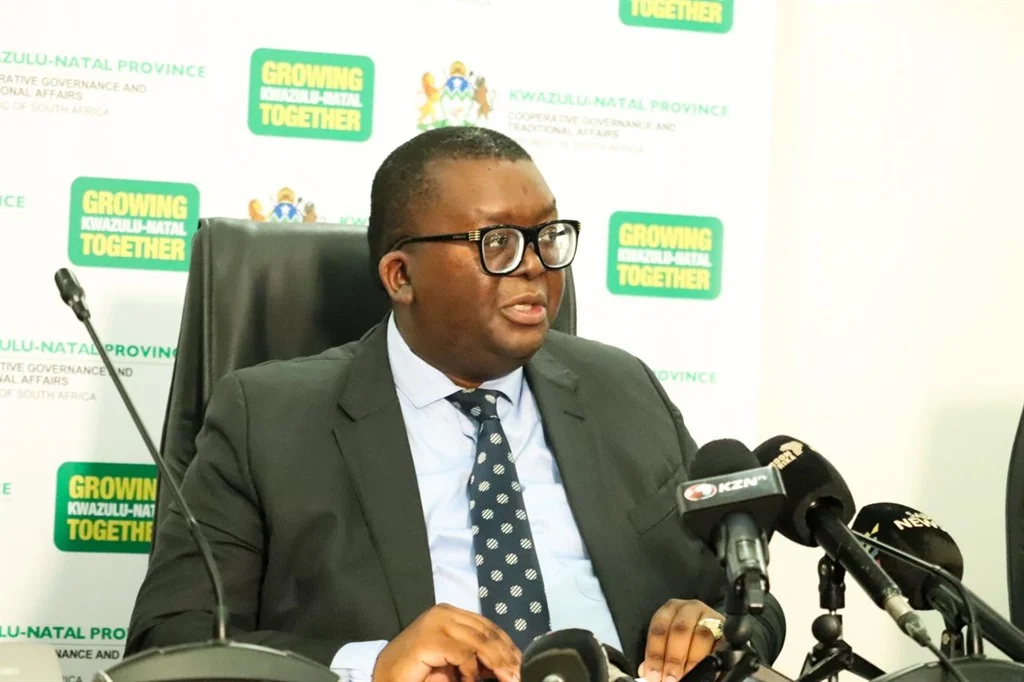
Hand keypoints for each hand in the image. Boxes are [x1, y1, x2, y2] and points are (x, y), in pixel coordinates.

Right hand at [373, 603, 520, 681]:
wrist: (383, 677)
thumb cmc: (417, 671)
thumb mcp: (452, 661)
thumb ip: (474, 657)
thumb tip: (505, 664)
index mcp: (450, 613)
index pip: (488, 626)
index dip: (507, 646)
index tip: (520, 665)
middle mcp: (444, 612)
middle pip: (488, 632)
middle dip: (506, 656)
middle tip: (517, 676)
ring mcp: (436, 622)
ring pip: (480, 640)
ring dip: (497, 664)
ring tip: (506, 680)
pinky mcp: (430, 639)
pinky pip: (463, 654)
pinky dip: (472, 671)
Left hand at [639, 599, 723, 681]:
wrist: (713, 636)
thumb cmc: (685, 641)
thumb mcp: (669, 644)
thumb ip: (659, 657)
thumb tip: (645, 672)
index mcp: (670, 610)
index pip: (659, 629)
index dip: (655, 654)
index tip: (653, 675)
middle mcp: (690, 608)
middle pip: (680, 630)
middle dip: (674, 658)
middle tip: (670, 679)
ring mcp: (710, 616)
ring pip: (702, 635)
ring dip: (692, 660)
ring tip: (687, 676)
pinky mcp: (727, 629)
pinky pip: (721, 642)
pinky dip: (713, 656)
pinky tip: (707, 669)